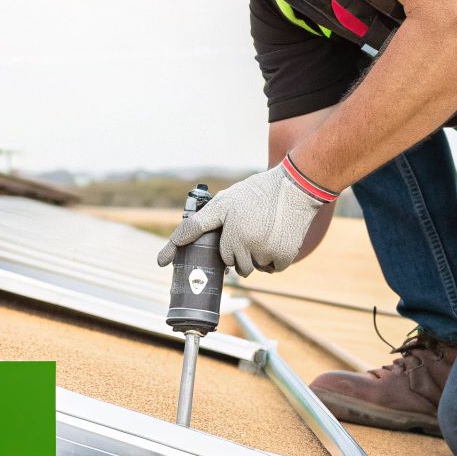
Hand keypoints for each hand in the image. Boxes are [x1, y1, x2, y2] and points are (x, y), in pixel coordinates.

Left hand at [155, 160, 335, 275]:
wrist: (295, 187)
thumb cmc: (257, 193)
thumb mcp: (225, 202)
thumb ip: (201, 222)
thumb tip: (178, 241)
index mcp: (232, 234)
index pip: (220, 255)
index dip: (215, 251)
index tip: (161, 261)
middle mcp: (248, 247)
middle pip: (236, 265)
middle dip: (238, 252)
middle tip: (247, 231)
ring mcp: (268, 254)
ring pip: (254, 268)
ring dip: (255, 257)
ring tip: (262, 232)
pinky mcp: (285, 257)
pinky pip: (272, 268)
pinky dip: (272, 259)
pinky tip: (274, 238)